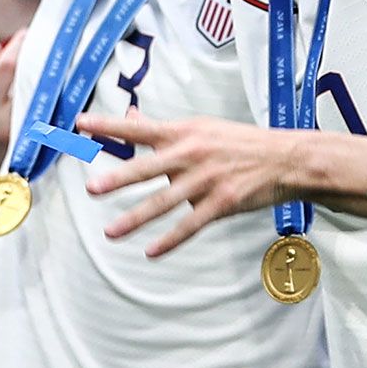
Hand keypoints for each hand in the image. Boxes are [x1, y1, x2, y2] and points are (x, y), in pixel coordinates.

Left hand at [78, 112, 309, 255]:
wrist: (285, 159)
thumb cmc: (240, 142)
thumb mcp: (202, 127)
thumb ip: (163, 127)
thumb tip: (130, 116)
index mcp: (184, 132)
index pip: (140, 128)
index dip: (109, 126)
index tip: (81, 124)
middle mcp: (192, 154)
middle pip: (148, 167)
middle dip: (119, 179)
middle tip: (93, 188)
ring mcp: (206, 180)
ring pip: (164, 202)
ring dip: (136, 219)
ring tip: (111, 232)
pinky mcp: (221, 203)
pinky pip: (190, 225)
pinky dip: (169, 240)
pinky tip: (151, 251)